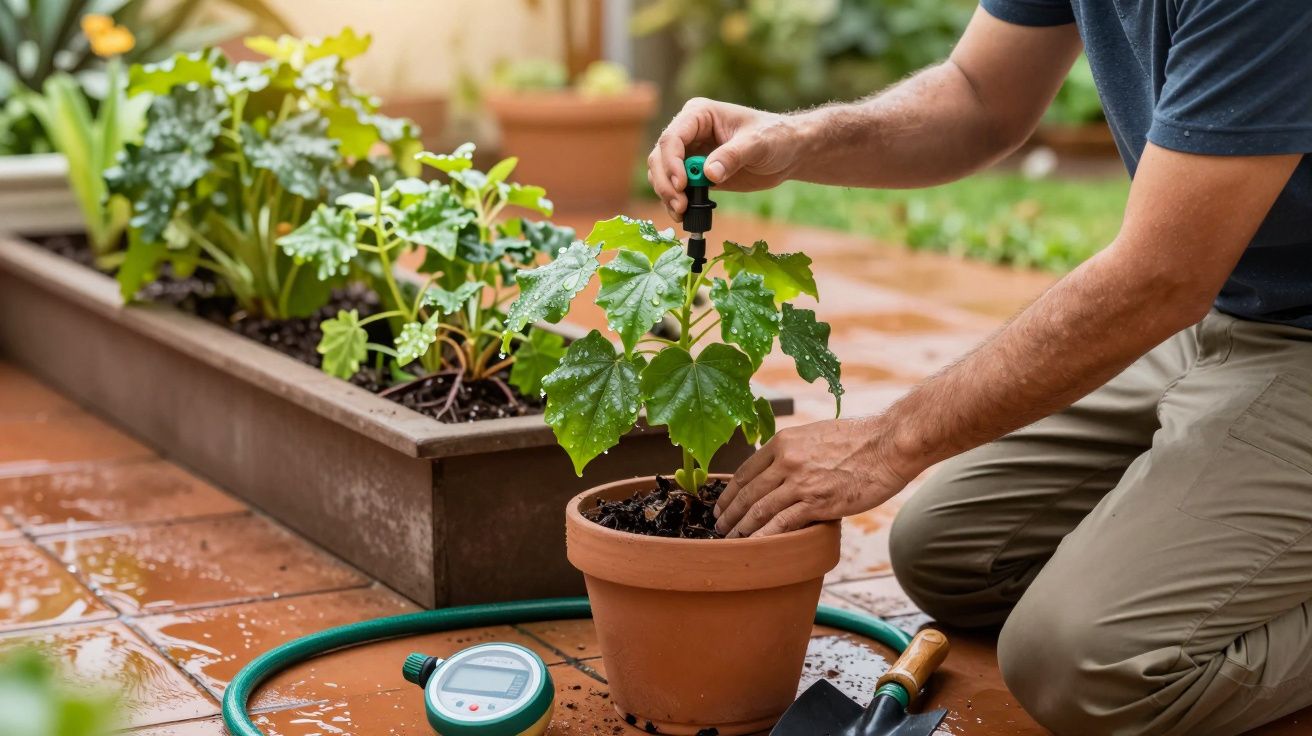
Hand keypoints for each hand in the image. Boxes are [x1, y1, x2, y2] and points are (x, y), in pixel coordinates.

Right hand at [648, 97, 803, 221]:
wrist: (788, 152)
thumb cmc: (776, 137)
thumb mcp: (757, 143)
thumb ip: (732, 156)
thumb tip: (708, 174)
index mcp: (699, 114)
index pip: (672, 138)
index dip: (672, 163)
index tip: (682, 185)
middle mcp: (689, 132)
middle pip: (660, 157)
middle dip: (666, 182)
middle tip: (680, 205)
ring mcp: (690, 153)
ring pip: (662, 174)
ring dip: (667, 195)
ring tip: (682, 213)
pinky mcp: (696, 173)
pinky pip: (676, 188)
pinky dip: (675, 202)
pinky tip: (685, 214)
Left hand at [714, 418, 909, 537]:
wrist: (888, 444)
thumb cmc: (859, 439)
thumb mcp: (815, 435)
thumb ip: (794, 451)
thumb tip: (780, 468)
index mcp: (783, 442)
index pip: (745, 471)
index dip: (729, 492)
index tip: (722, 505)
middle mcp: (786, 461)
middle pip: (748, 492)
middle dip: (730, 514)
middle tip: (720, 528)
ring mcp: (800, 482)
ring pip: (760, 510)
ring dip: (742, 528)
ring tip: (732, 541)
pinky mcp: (817, 502)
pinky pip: (782, 524)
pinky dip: (764, 537)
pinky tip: (755, 547)